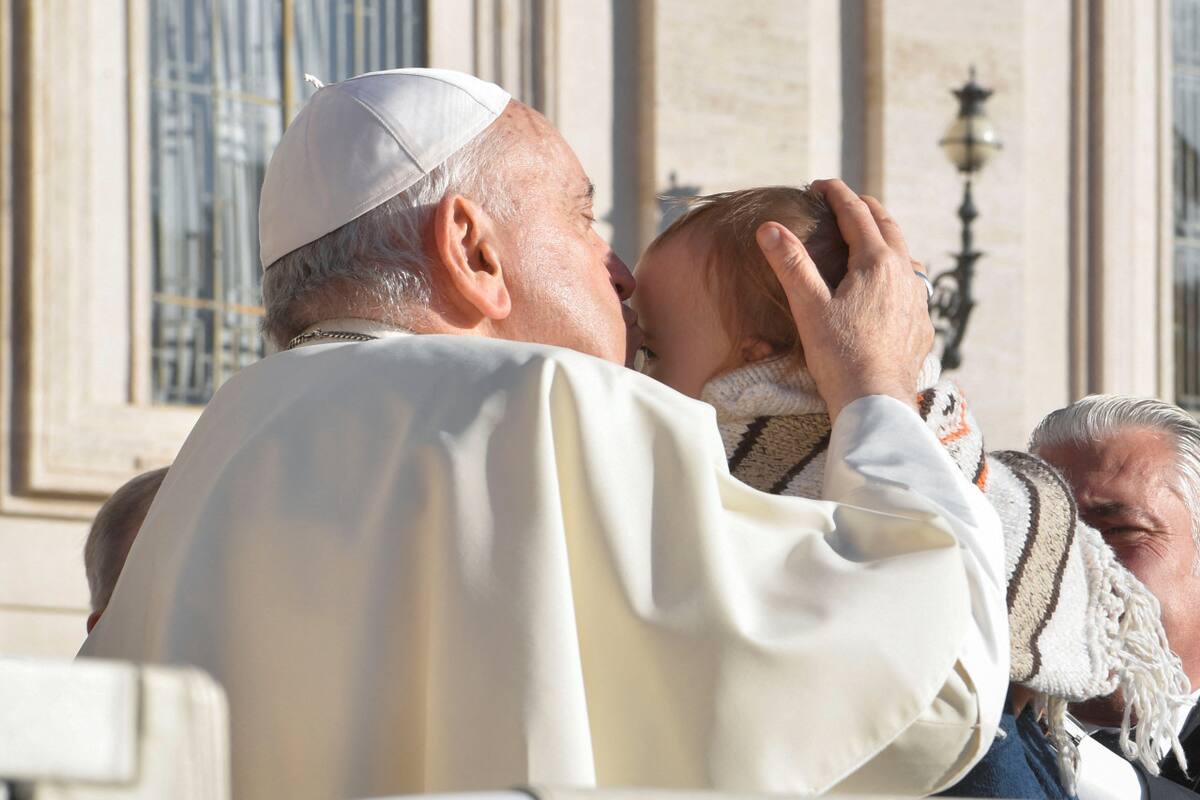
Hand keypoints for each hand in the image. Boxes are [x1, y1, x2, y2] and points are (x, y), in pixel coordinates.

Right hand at [755, 179, 931, 420]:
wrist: (876, 402)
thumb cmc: (840, 356)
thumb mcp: (809, 308)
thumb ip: (790, 264)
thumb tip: (769, 228)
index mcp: (877, 263)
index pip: (857, 214)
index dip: (837, 194)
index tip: (819, 184)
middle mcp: (904, 274)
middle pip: (888, 225)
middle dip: (865, 208)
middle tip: (844, 201)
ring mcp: (918, 299)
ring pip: (905, 253)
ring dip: (886, 237)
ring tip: (870, 236)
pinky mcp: (922, 323)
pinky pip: (913, 284)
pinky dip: (898, 270)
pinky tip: (889, 285)